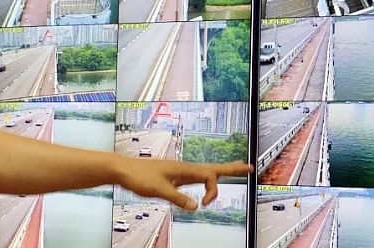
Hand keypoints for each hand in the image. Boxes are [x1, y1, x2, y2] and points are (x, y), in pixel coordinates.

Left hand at [113, 158, 251, 209]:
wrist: (124, 170)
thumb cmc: (139, 176)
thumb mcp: (159, 190)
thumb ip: (178, 198)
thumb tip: (195, 207)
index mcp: (184, 169)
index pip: (209, 176)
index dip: (212, 190)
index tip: (204, 204)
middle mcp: (185, 168)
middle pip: (214, 168)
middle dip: (233, 168)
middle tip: (250, 168)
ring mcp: (181, 172)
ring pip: (207, 172)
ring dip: (222, 172)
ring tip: (236, 171)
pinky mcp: (175, 178)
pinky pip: (197, 177)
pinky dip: (207, 179)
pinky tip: (208, 183)